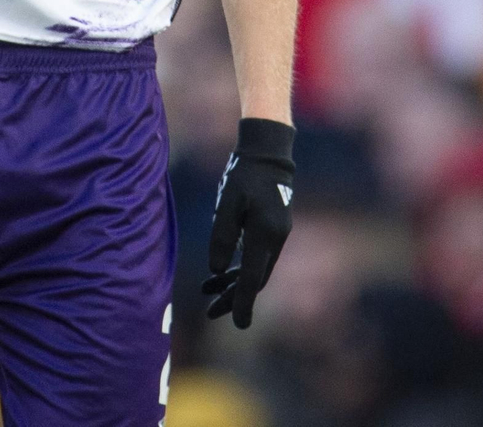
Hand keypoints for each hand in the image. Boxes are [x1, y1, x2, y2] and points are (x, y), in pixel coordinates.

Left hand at [203, 117, 294, 328]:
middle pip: (255, 279)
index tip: (238, 325)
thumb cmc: (244, 176)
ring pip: (254, 270)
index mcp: (265, 235)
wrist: (267, 157)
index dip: (243, 302)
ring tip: (207, 293)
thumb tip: (216, 270)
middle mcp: (275, 241)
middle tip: (210, 312)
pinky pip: (255, 257)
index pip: (253, 278)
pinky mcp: (270, 232)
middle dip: (234, 298)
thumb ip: (222, 235)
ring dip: (233, 284)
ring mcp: (275, 237)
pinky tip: (221, 274)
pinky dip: (238, 267)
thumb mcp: (228, 202)